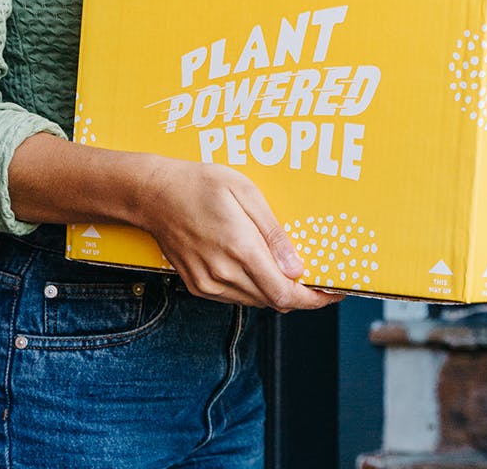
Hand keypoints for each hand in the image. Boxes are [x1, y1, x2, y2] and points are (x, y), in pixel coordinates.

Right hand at [137, 158, 340, 311]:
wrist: (153, 194)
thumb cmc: (201, 184)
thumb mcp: (246, 192)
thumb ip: (273, 233)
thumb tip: (296, 267)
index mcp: (240, 249)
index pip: (285, 294)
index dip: (314, 299)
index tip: (333, 293)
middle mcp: (223, 274)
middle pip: (274, 302)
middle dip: (301, 295)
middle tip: (319, 280)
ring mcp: (208, 284)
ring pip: (257, 302)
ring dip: (277, 293)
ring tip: (289, 272)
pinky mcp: (197, 286)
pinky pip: (236, 298)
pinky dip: (254, 290)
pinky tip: (258, 268)